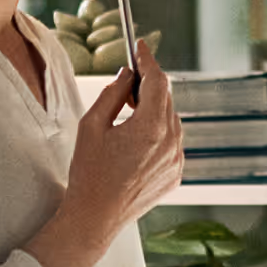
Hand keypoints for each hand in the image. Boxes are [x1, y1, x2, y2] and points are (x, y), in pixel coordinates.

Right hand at [27, 45, 181, 266]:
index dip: (148, 60)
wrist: (95, 218)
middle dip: (149, 86)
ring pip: (171, 121)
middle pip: (166, 100)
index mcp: (151, 127)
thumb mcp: (92, 125)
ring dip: (154, 111)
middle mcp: (171, 143)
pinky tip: (136, 140)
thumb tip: (127, 76)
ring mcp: (177, 161)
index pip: (158, 81)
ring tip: (129, 113)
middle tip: (129, 81)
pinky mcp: (176, 175)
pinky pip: (172, 143)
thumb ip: (112, 94)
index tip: (140, 48)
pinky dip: (158, 134)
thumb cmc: (89, 173)